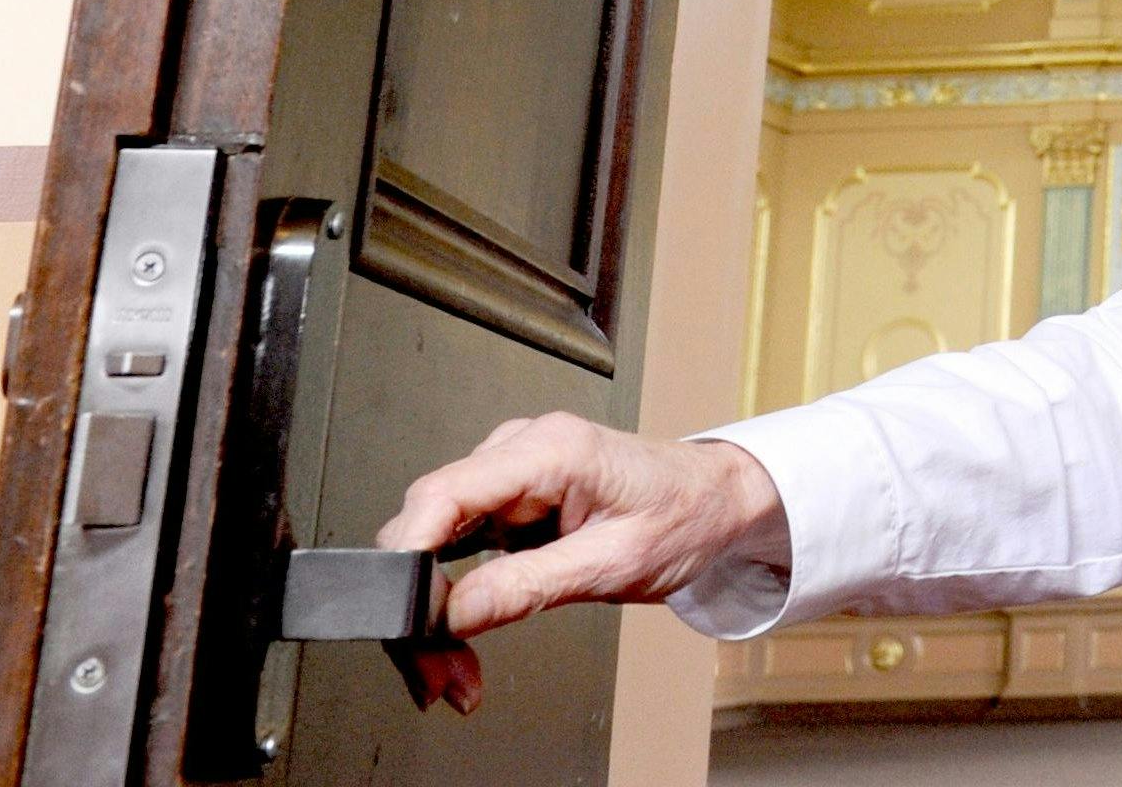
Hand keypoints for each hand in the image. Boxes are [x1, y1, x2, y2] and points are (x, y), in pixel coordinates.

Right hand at [371, 416, 786, 713]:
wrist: (718, 502)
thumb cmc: (686, 515)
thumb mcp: (614, 562)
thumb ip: (529, 585)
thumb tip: (455, 613)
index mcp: (550, 449)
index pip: (442, 493)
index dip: (407, 556)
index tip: (402, 616)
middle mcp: (520, 451)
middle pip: (427, 525)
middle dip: (421, 606)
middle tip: (439, 673)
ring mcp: (510, 475)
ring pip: (434, 544)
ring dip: (435, 612)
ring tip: (455, 669)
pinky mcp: (509, 502)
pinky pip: (456, 549)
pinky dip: (453, 599)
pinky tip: (464, 635)